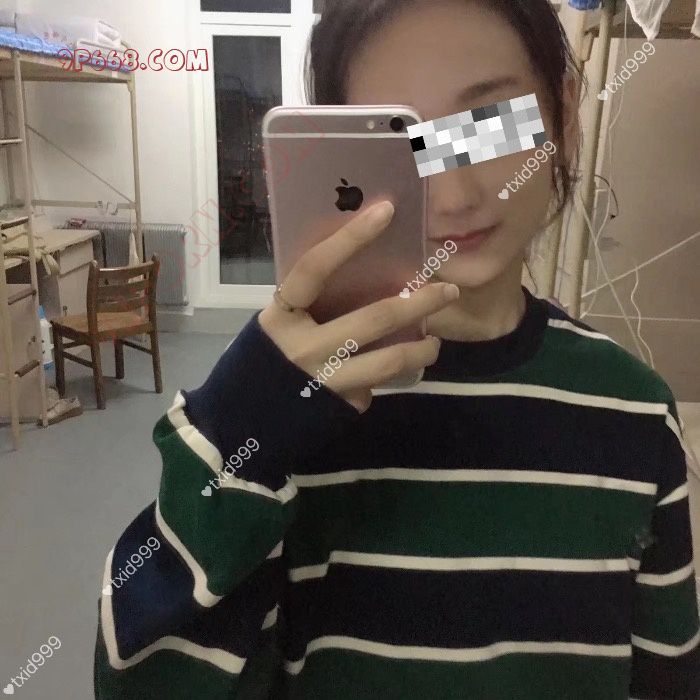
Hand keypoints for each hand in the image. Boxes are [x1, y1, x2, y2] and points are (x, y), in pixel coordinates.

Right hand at [259, 200, 459, 412]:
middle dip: (420, 302)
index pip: (316, 268)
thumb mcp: (277, 328)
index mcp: (281, 316)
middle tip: (449, 291)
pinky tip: (392, 374)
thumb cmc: (258, 366)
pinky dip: (390, 376)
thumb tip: (362, 286)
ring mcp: (325, 380)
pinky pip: (376, 385)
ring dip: (422, 348)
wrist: (239, 425)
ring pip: (389, 360)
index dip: (351, 238)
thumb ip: (310, 310)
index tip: (386, 211)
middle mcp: (304, 347)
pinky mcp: (340, 405)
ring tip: (435, 342)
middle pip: (373, 318)